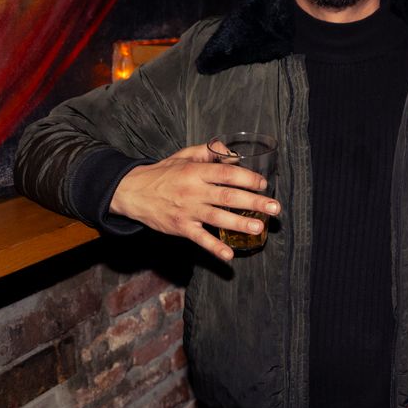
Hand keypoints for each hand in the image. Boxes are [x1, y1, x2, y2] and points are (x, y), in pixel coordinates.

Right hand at [109, 143, 280, 261]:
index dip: (247, 178)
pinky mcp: (180, 228)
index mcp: (196, 172)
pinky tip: (229, 255)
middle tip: (274, 207)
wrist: (133, 192)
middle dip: (253, 202)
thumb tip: (234, 154)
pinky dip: (214, 248)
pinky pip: (200, 239)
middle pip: (228, 196)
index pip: (227, 174)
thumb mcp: (185, 155)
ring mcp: (187, 211)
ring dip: (239, 223)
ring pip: (217, 218)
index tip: (263, 184)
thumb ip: (210, 152)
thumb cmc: (164, 173)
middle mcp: (193, 191)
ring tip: (259, 227)